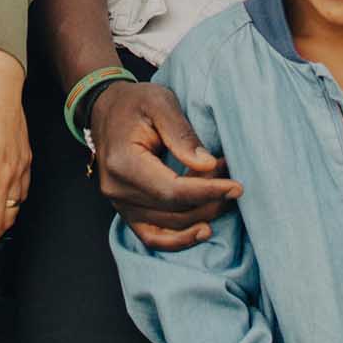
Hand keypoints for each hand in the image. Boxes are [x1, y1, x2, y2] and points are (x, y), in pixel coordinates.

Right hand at [87, 80, 238, 250]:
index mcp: (123, 163)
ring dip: (202, 215)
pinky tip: (203, 230)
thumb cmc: (134, 103)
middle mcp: (117, 190)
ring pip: (169, 226)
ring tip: (223, 195)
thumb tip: (207, 166)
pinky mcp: (126, 211)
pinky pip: (153, 237)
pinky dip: (179, 240)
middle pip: (173, 210)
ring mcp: (120, 204)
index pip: (172, 190)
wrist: (106, 109)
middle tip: (232, 179)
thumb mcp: (160, 103)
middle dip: (210, 199)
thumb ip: (182, 135)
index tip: (236, 186)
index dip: (207, 192)